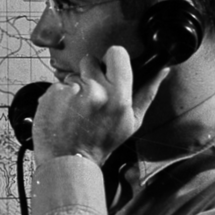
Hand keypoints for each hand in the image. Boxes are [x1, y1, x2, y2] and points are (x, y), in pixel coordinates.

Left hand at [32, 45, 170, 164]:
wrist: (70, 161)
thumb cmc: (102, 143)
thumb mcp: (132, 122)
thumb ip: (147, 93)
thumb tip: (162, 70)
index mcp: (119, 97)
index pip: (116, 53)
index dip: (111, 58)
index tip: (108, 68)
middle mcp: (96, 91)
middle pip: (90, 61)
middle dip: (88, 73)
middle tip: (89, 97)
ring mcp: (72, 92)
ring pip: (72, 75)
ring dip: (73, 88)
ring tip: (75, 110)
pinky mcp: (52, 95)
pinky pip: (56, 86)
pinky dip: (58, 97)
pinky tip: (62, 114)